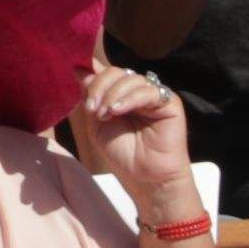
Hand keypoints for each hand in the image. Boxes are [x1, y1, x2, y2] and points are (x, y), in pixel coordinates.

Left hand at [71, 59, 207, 235]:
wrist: (146, 179)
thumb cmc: (123, 155)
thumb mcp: (97, 123)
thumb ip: (90, 96)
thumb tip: (78, 68)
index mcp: (121, 94)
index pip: (106, 73)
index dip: (92, 76)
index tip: (78, 81)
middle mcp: (138, 92)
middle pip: (116, 72)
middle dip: (99, 86)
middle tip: (92, 109)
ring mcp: (154, 96)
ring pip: (130, 78)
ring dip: (112, 94)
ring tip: (105, 116)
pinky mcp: (170, 102)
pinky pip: (148, 91)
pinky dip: (129, 98)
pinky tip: (117, 111)